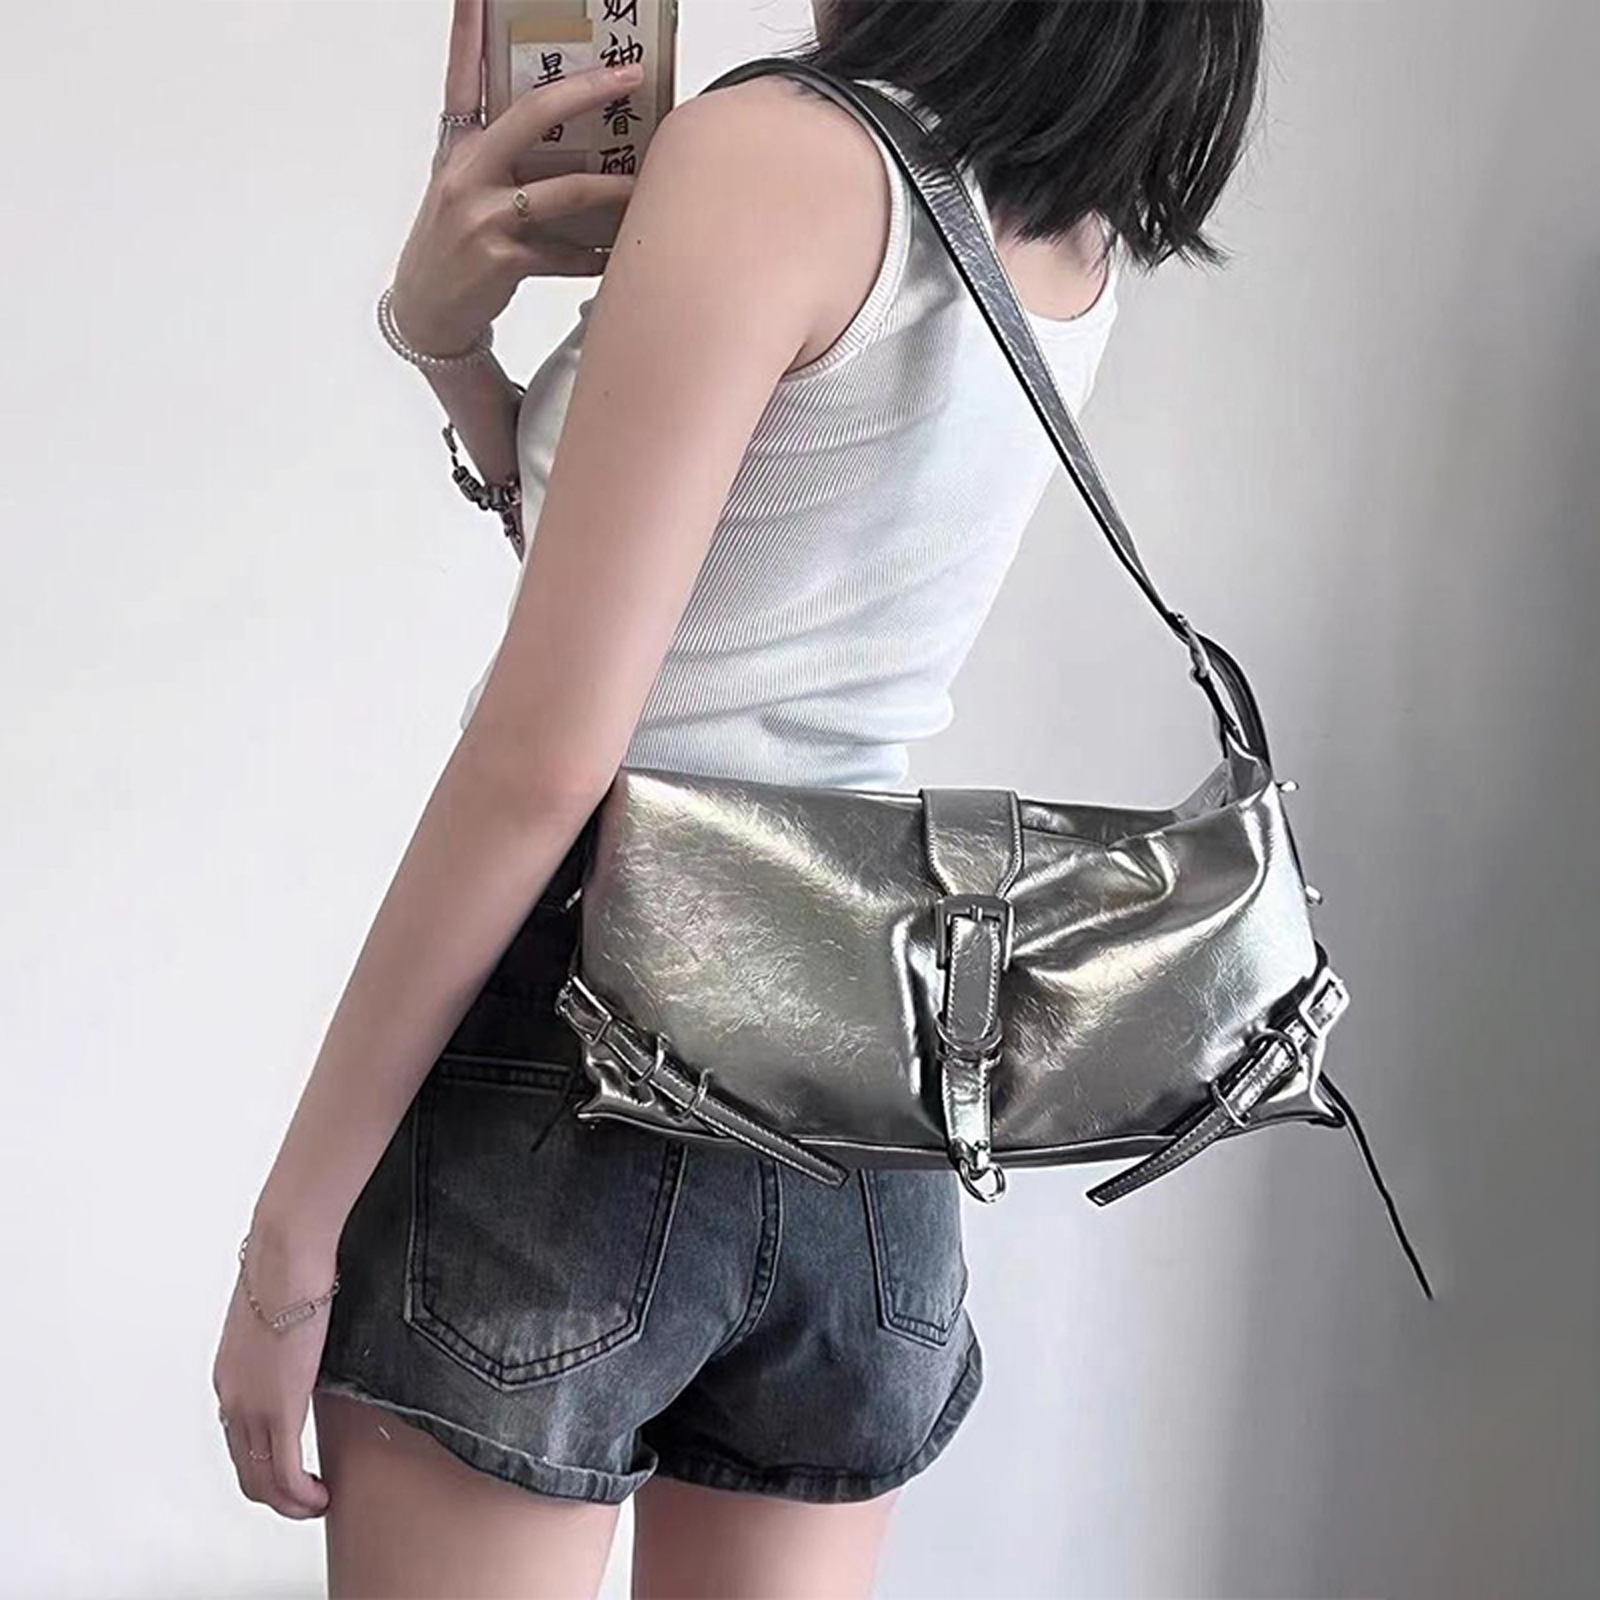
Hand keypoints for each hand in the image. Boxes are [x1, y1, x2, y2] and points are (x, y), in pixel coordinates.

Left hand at [211, 1226, 337, 1519]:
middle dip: (274, 1495)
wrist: (286, 1252)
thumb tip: (308, 1330)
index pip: (239, 1439)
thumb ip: (286, 1336)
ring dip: (288, 1502)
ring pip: (261, 1480)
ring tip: (314, 1503)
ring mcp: (251, 1407)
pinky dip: (301, 1496)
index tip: (290, 1469)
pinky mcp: (279, 1408)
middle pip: (244, 1470)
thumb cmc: (287, 1265)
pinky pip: (285, 1473)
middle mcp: (231, 1398)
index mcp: (230, 1375)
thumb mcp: (279, 1314)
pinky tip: (320, 1496)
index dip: (263, 1463)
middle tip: (303, 1500)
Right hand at [388, 0, 644, 355]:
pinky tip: (618, 255)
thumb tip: (566, 137)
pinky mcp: (501, 260)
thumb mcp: (462, 189)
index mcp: (458, 148)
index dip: (469, 28)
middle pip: (532, 115)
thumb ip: (502, 157)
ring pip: (562, 190)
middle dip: (585, 92)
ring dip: (611, 188)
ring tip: (642, 184)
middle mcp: (467, 174)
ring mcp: (483, 217)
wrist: (425, 311)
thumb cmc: (451, 246)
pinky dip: (595, 257)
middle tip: (626, 77)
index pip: (463, 75)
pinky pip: (565, 254)